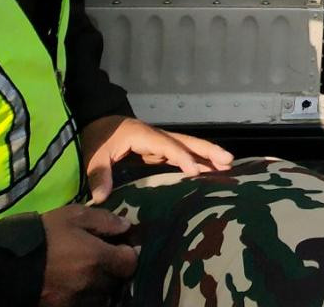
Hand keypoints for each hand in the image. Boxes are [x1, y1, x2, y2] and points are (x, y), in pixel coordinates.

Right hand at [38, 204, 136, 306]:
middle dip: (112, 271)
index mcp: (97, 259)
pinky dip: (81, 297)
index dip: (126, 254)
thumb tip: (125, 227)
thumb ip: (103, 220)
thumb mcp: (73, 216)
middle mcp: (91, 284)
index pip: (130, 263)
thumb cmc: (42, 234)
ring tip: (84, 275)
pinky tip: (71, 286)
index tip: (118, 248)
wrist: (4, 262)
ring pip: (100, 297)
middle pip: (116, 282)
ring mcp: (76, 301)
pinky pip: (81, 305)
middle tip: (100, 261)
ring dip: (97, 287)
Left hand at [79, 115, 232, 203]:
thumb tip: (101, 198)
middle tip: (229, 161)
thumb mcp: (94, 155)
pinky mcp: (158, 151)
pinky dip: (196, 161)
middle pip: (186, 142)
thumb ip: (98, 174)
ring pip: (187, 147)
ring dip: (207, 156)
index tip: (194, 170)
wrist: (96, 124)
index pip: (166, 146)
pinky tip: (208, 171)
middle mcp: (156, 136)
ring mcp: (159, 143)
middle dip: (207, 151)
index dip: (181, 157)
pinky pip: (181, 155)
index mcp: (142, 135)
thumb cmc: (96, 138)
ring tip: (228, 167)